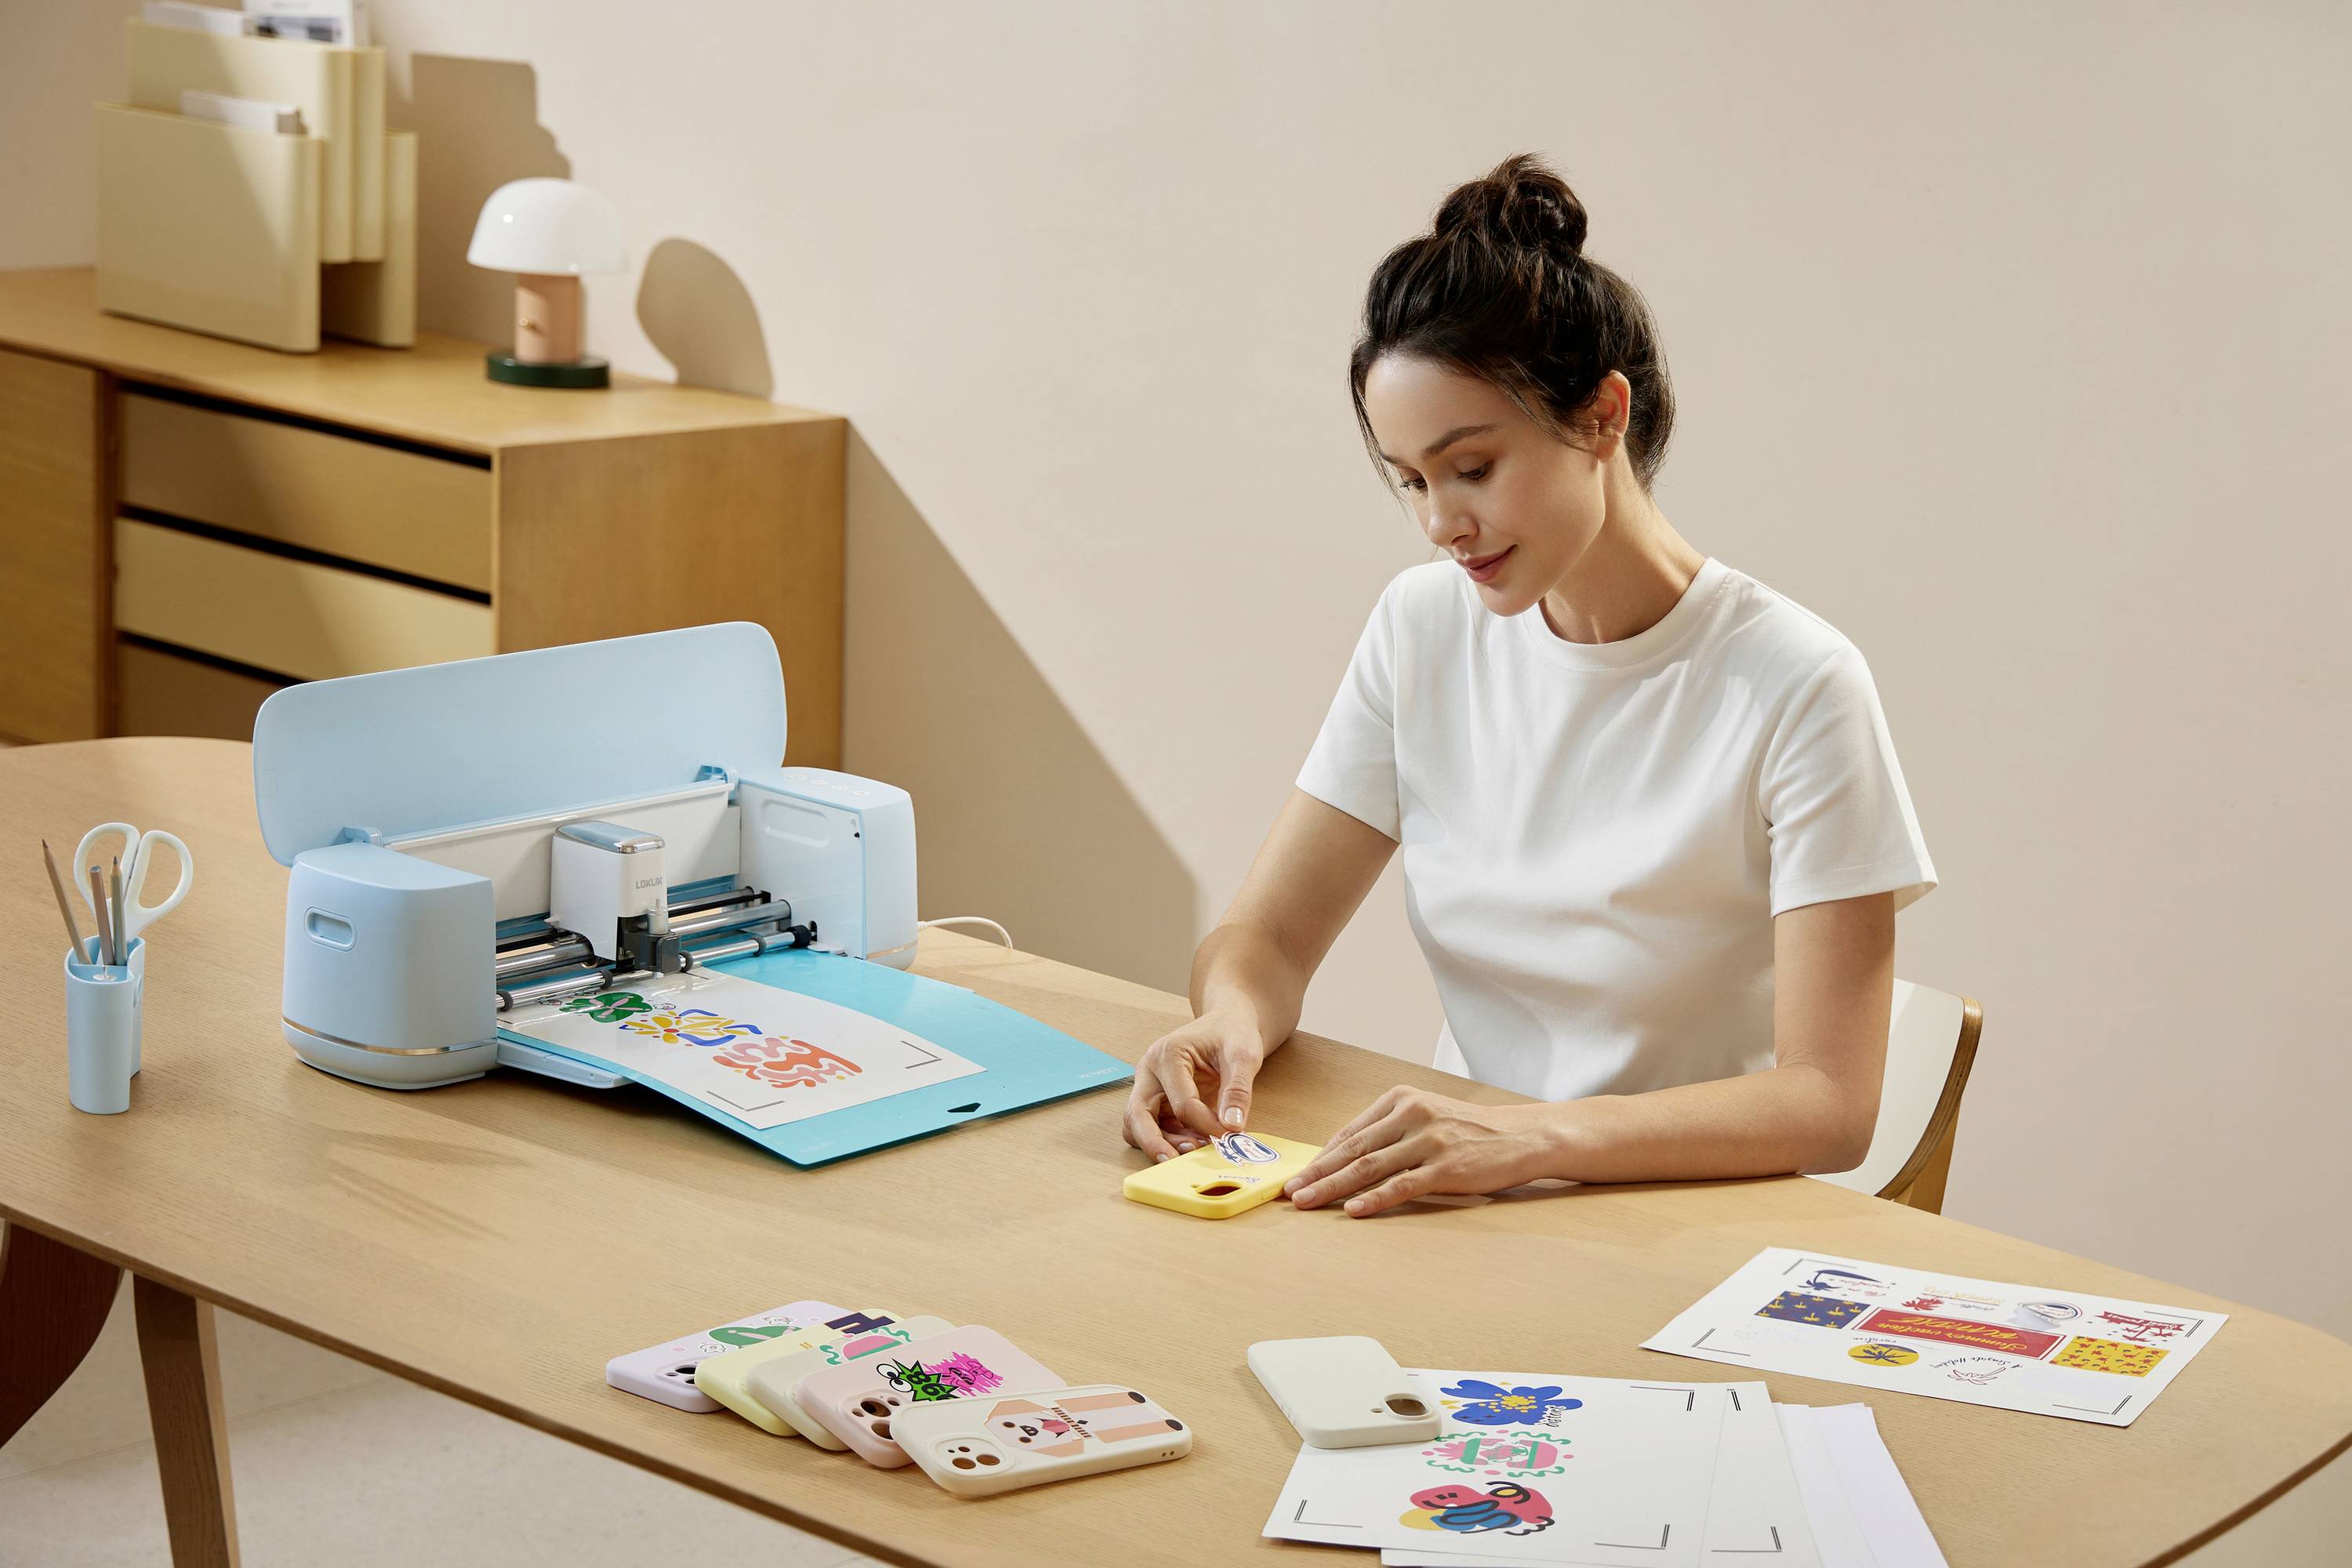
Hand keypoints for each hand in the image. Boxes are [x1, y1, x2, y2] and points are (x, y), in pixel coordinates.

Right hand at [1122, 1010, 1266, 1161]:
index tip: (1229, 1134)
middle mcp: (1149, 1071)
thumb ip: (1238, 1090)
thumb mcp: (1243, 1055)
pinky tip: (1192, 1142)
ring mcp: (1149, 1087)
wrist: (1226, 1023)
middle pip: (1137, 1115)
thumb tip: (1232, 1126)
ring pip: (1137, 1126)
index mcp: (1168, 1054)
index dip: (1206, 1124)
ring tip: (1192, 1151)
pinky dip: (1165, 1140)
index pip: (1181, 1103)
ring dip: (1159, 1144)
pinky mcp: (1156, 1100)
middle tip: (1176, 1162)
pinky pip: (1151, 1127)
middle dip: (1154, 1143)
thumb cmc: (1231, 1033)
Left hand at [1285, 1087, 1562, 1216]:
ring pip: (1369, 1168)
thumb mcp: (1425, 1117)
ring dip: (1333, 1188)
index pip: (1351, 1132)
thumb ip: (1388, 1132)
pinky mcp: (1446, 1167)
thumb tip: (1343, 1158)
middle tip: (1289, 1192)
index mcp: (1401, 1099)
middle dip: (1317, 1173)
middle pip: (1353, 1149)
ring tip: (1307, 1202)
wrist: (1521, 1136)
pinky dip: (1374, 1199)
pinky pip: (1402, 1185)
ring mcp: (1428, 1140)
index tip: (1298, 1175)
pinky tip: (1353, 1210)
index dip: (1320, 1157)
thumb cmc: (1468, 1131)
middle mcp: (1411, 1114)